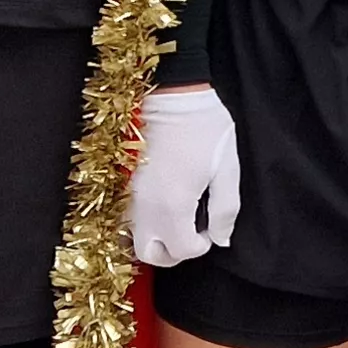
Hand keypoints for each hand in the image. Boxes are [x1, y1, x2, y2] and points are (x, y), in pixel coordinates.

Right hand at [131, 86, 242, 267]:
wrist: (171, 92)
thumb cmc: (204, 127)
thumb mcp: (227, 168)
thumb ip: (226, 210)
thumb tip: (220, 238)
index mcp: (172, 206)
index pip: (182, 251)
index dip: (200, 245)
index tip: (209, 226)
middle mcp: (143, 207)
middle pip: (150, 255)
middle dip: (173, 252)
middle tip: (190, 231)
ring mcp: (127, 196)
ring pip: (132, 239)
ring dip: (154, 238)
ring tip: (175, 219)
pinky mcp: (119, 183)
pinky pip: (124, 219)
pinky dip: (139, 224)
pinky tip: (159, 207)